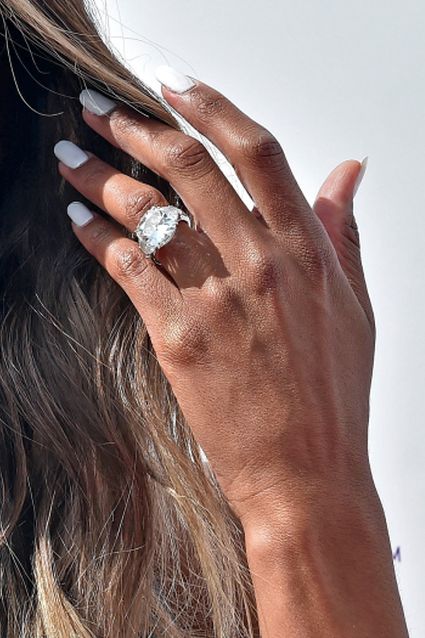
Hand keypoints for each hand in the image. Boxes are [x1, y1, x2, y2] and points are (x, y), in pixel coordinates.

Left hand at [56, 72, 375, 526]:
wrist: (306, 472)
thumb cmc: (333, 395)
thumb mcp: (355, 305)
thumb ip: (344, 232)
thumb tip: (348, 171)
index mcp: (307, 249)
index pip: (256, 150)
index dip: (211, 106)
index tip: (174, 85)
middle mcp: (261, 261)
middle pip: (188, 167)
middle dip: (133, 128)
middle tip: (97, 110)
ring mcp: (218, 297)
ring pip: (147, 212)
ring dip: (99, 176)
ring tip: (68, 158)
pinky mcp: (179, 337)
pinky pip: (127, 268)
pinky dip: (96, 238)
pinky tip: (76, 222)